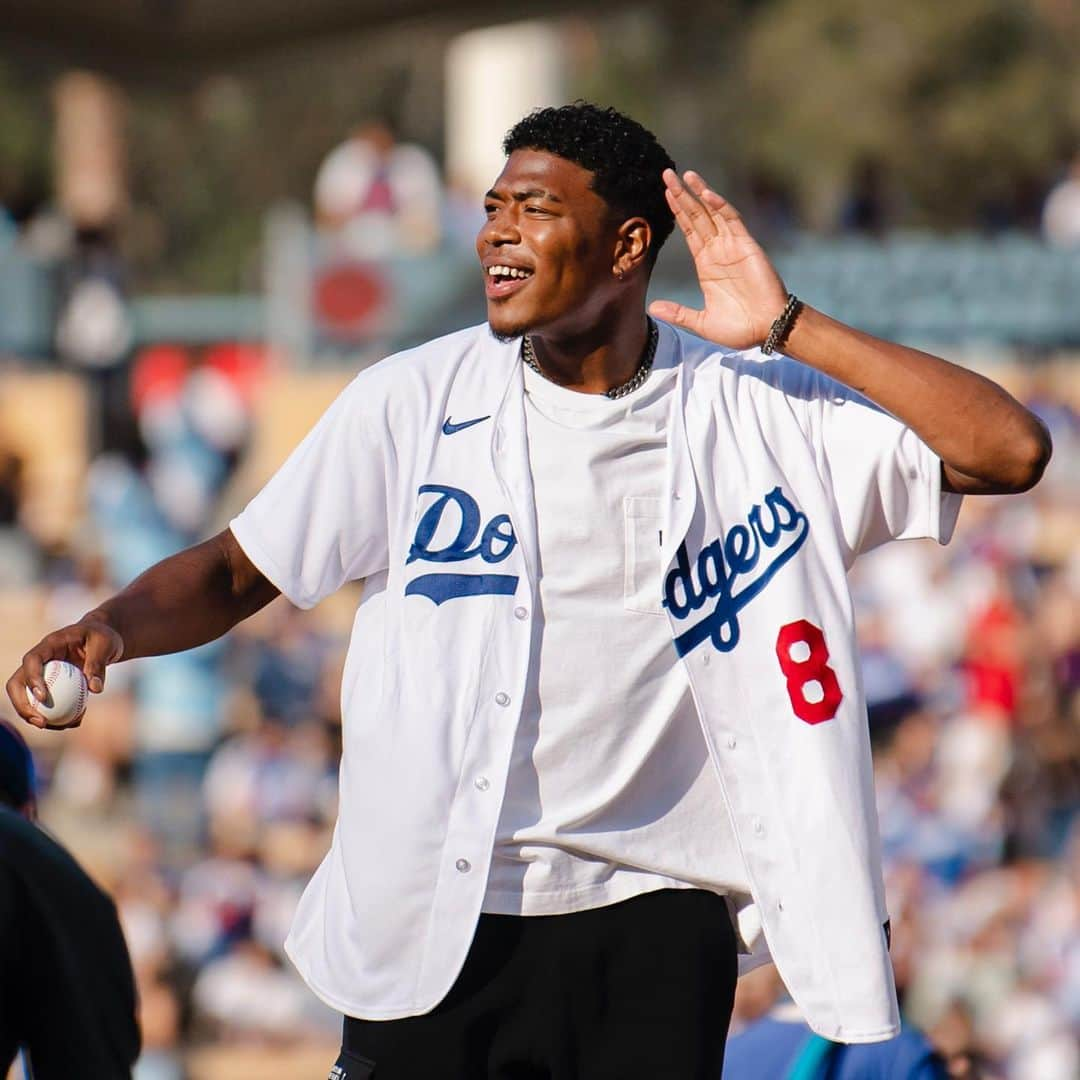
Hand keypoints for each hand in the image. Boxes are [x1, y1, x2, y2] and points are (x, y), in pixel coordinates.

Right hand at [6, 618, 123, 729]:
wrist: (103, 638)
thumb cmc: (103, 637)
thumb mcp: (105, 644)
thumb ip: (98, 664)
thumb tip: (95, 689)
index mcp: (50, 645)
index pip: (32, 660)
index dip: (32, 679)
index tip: (42, 697)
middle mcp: (40, 660)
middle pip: (17, 683)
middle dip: (22, 705)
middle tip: (42, 722)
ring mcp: (42, 674)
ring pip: (27, 698)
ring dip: (36, 715)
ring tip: (59, 727)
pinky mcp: (50, 685)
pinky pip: (46, 704)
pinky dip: (56, 715)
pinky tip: (74, 722)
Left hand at [649, 169, 788, 348]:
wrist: (766, 329)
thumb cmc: (739, 329)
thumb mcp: (701, 323)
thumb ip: (678, 313)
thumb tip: (652, 309)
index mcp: (706, 265)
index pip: (689, 232)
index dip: (678, 212)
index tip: (666, 194)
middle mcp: (718, 251)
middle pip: (696, 217)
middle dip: (682, 196)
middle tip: (667, 174)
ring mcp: (732, 246)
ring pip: (712, 213)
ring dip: (699, 194)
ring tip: (684, 175)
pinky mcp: (746, 246)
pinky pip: (732, 221)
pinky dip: (719, 206)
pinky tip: (706, 193)